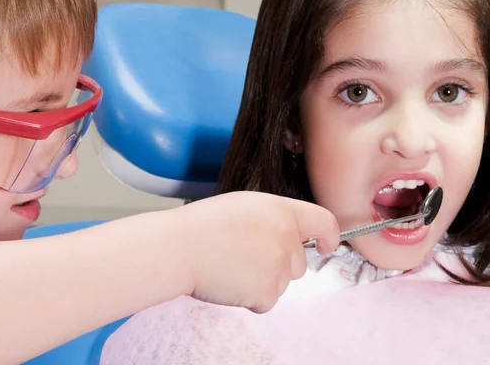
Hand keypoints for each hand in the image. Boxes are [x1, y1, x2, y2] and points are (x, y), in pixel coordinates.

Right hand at [173, 191, 339, 312]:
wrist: (179, 248)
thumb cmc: (201, 226)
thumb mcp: (244, 206)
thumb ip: (274, 218)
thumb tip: (289, 235)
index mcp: (280, 210)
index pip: (323, 222)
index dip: (329, 237)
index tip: (324, 246)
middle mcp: (285, 237)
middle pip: (298, 263)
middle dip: (279, 266)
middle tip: (244, 257)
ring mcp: (278, 266)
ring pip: (282, 283)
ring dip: (262, 281)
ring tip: (231, 266)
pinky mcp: (267, 291)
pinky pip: (267, 301)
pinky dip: (250, 297)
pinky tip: (229, 281)